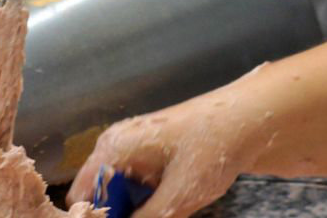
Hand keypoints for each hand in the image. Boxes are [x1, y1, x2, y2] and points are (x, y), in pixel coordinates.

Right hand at [68, 89, 266, 217]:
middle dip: (118, 213)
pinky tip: (171, 199)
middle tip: (153, 215)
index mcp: (112, 148)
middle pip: (97, 196)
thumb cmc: (213, 146)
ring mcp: (129, 146)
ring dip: (134, 209)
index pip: (80, 199)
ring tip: (165, 207)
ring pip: (117, 193)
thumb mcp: (178, 197)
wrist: (246, 119)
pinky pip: (133, 185)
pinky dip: (146, 199)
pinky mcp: (146, 153)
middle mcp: (113, 144)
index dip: (96, 217)